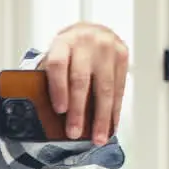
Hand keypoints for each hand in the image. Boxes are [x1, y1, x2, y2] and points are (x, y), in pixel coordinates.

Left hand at [41, 21, 129, 145]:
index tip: (59, 110)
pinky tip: (110, 126)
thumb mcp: (54, 58)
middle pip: (81, 80)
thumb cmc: (67, 52)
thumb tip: (45, 115)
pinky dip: (114, 111)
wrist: (91, 31)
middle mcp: (86, 42)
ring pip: (104, 88)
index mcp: (63, 42)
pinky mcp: (123, 55)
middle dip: (78, 111)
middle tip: (74, 133)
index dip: (58, 89)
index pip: (58, 65)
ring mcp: (107, 47)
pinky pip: (119, 88)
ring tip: (97, 138)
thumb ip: (49, 79)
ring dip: (101, 117)